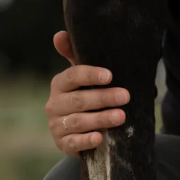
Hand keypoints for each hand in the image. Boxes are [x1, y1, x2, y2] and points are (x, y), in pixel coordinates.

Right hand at [46, 31, 129, 156]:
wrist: (80, 130)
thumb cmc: (85, 96)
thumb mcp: (83, 78)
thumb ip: (75, 56)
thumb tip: (59, 35)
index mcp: (59, 84)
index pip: (72, 77)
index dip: (90, 75)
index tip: (110, 76)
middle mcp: (54, 105)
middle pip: (78, 100)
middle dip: (103, 98)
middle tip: (125, 96)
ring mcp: (57, 126)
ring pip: (78, 121)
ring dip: (100, 119)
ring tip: (121, 117)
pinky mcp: (63, 144)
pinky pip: (73, 143)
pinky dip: (86, 141)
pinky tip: (99, 138)